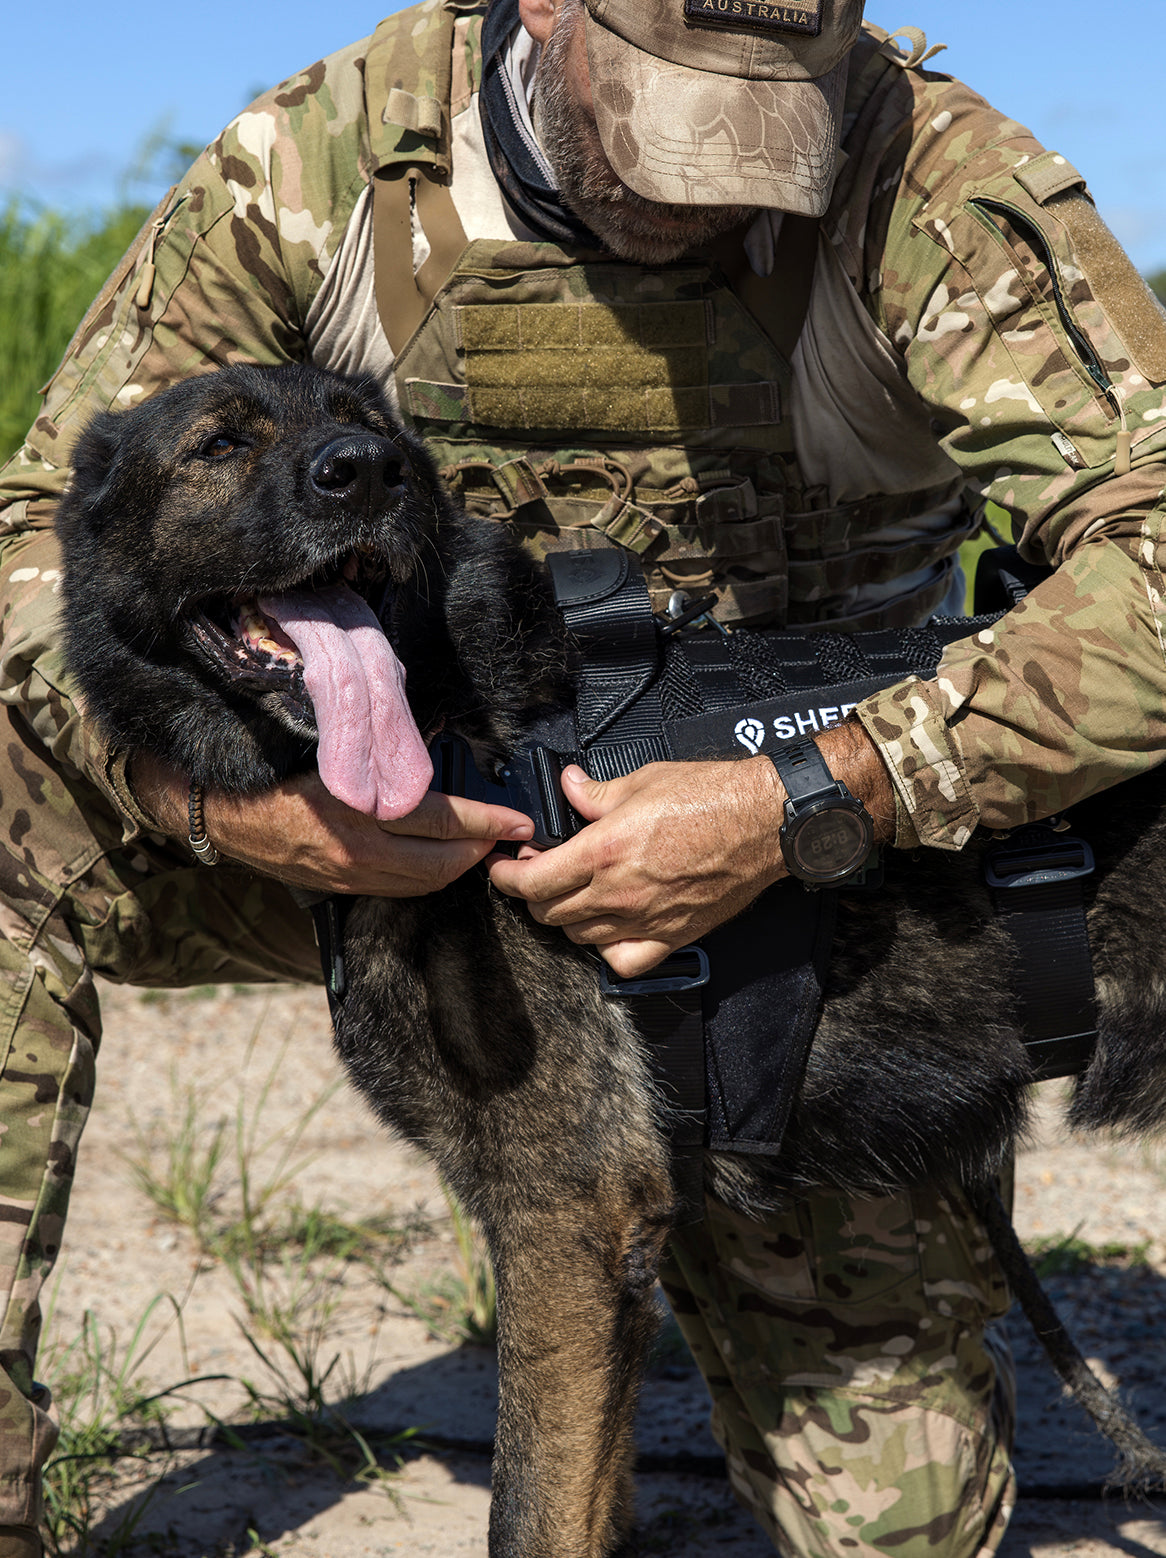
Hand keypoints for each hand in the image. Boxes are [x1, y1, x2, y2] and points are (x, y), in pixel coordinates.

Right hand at [131, 753, 534, 896]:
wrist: (217, 808)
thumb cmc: (273, 767)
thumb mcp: (330, 752)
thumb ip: (381, 760)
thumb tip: (434, 757)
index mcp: (357, 810)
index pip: (440, 819)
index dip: (487, 821)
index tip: (519, 820)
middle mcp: (356, 850)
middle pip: (441, 861)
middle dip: (483, 850)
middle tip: (511, 836)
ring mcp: (347, 875)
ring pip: (423, 883)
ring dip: (458, 868)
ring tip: (483, 848)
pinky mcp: (338, 887)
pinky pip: (397, 889)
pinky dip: (427, 878)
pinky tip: (440, 863)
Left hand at [486, 721, 895, 977]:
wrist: (764, 821)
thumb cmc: (710, 796)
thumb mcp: (642, 780)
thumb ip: (595, 792)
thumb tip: (570, 786)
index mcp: (602, 851)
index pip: (530, 881)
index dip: (505, 876)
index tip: (502, 866)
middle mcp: (617, 893)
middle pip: (549, 913)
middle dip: (533, 893)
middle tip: (539, 870)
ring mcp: (644, 920)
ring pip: (580, 938)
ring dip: (567, 918)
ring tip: (573, 894)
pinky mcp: (673, 936)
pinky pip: (624, 961)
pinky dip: (608, 950)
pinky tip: (610, 929)